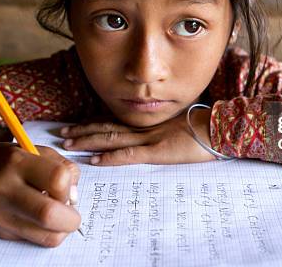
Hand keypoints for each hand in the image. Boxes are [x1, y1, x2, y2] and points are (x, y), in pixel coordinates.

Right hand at [0, 140, 80, 246]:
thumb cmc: (11, 160)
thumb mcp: (38, 151)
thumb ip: (63, 168)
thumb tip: (73, 198)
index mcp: (18, 162)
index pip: (57, 179)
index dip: (69, 187)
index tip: (67, 188)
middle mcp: (5, 189)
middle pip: (49, 214)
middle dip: (71, 219)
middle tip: (72, 213)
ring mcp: (0, 214)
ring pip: (46, 236)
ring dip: (62, 229)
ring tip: (58, 216)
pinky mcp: (0, 232)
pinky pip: (35, 240)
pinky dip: (46, 232)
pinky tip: (41, 219)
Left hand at [61, 109, 214, 164]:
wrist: (220, 128)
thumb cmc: (205, 128)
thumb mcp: (180, 126)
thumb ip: (165, 130)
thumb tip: (158, 135)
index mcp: (149, 123)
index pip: (115, 121)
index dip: (93, 123)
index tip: (76, 126)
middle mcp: (144, 128)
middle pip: (107, 127)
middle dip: (82, 131)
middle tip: (61, 134)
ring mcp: (149, 139)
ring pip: (112, 137)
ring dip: (88, 141)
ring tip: (69, 145)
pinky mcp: (157, 152)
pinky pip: (128, 154)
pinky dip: (109, 157)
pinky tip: (94, 161)